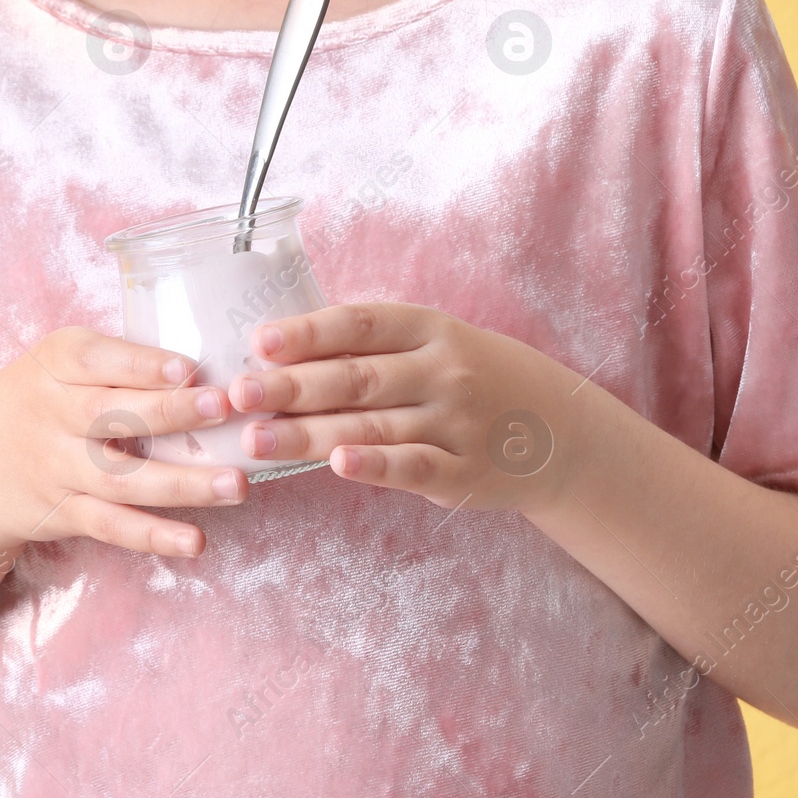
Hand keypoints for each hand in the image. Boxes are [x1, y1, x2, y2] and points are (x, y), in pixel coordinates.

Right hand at [0, 327, 249, 558]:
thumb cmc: (42, 397)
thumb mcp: (60, 362)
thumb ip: (120, 360)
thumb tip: (210, 360)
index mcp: (55, 364)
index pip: (95, 360)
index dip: (141, 365)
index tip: (189, 368)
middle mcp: (52, 415)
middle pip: (111, 416)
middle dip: (170, 412)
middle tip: (225, 408)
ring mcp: (57, 468)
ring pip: (121, 479)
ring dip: (181, 484)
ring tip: (235, 484)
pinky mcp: (64, 512)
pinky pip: (112, 526)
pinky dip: (153, 536)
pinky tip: (195, 541)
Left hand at [227, 303, 581, 513]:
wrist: (560, 432)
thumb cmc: (476, 378)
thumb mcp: (437, 344)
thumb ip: (374, 346)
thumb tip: (281, 349)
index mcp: (431, 330)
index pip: (362, 324)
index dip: (309, 332)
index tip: (260, 342)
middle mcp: (444, 372)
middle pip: (357, 378)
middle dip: (291, 386)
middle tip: (237, 394)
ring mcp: (457, 423)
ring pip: (372, 427)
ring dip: (309, 434)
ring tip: (255, 439)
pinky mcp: (465, 473)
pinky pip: (414, 467)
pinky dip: (376, 466)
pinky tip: (338, 465)